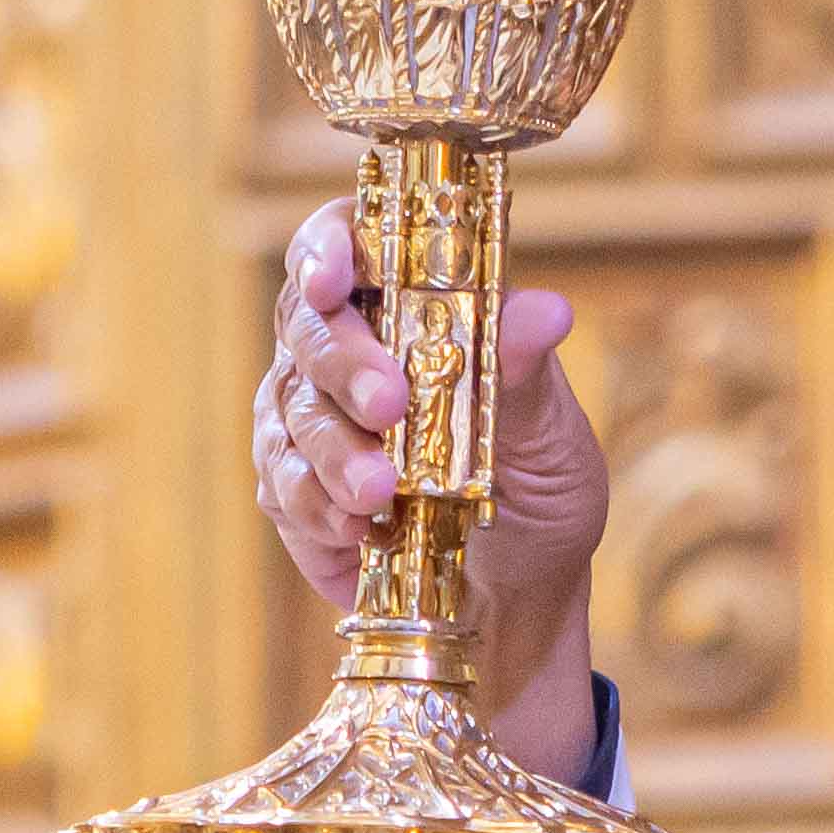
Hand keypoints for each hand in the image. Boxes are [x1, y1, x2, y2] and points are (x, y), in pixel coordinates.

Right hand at [251, 197, 605, 775]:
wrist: (519, 591)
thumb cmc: (536, 489)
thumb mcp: (549, 432)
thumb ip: (526, 371)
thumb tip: (547, 312)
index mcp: (409, 305)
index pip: (347, 240)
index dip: (329, 247)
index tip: (335, 276)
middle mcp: (349, 350)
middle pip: (309, 326)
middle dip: (344, 363)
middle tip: (388, 405)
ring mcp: (310, 418)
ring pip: (294, 414)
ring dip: (336, 454)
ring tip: (381, 494)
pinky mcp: (294, 490)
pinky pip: (285, 488)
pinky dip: (320, 508)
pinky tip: (357, 531)